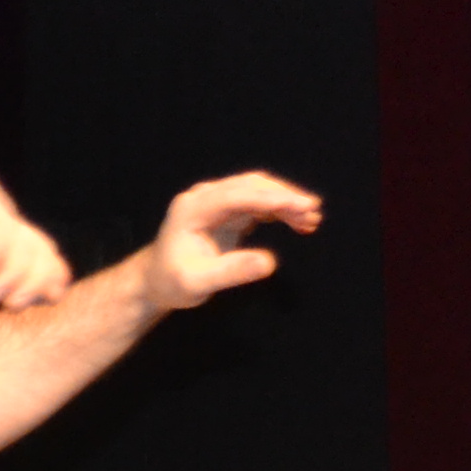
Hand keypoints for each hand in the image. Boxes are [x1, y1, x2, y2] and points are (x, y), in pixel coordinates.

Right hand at [0, 170, 68, 311]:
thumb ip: (1, 287)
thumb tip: (54, 289)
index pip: (35, 250)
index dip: (50, 275)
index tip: (52, 299)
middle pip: (39, 246)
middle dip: (35, 281)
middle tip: (13, 306)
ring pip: (23, 243)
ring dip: (10, 277)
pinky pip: (0, 232)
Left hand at [138, 172, 323, 314]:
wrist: (155, 281)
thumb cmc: (172, 282)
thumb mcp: (198, 283)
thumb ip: (231, 271)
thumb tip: (270, 263)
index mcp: (193, 208)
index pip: (238, 194)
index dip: (272, 198)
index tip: (302, 206)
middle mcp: (204, 197)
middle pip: (251, 186)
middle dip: (285, 196)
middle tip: (314, 212)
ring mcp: (215, 201)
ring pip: (257, 191)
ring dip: (285, 202)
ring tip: (312, 220)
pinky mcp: (225, 210)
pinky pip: (256, 203)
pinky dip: (278, 210)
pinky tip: (299, 222)